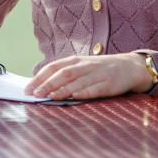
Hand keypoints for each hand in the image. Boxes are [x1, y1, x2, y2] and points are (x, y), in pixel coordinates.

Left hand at [25, 53, 151, 99]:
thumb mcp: (82, 67)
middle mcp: (85, 65)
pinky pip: (95, 88)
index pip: (54, 67)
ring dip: (62, 89)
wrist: (130, 67)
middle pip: (63, 73)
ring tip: (50, 97)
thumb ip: (65, 74)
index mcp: (76, 61)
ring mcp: (98, 74)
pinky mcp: (109, 84)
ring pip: (77, 81)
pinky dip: (84, 92)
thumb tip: (41, 87)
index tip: (28, 88)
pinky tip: (74, 96)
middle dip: (48, 84)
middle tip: (35, 94)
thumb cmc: (100, 69)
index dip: (40, 77)